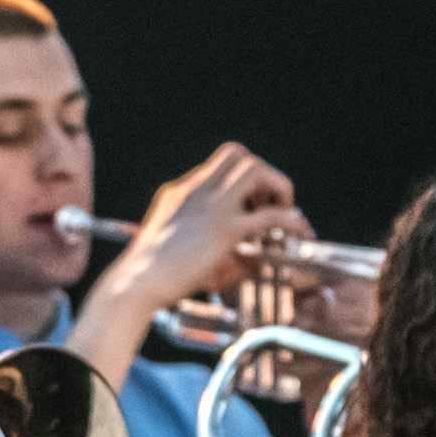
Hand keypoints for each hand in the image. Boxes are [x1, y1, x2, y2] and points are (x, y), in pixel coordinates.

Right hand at [107, 142, 308, 310]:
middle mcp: (197, 190)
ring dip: (277, 185)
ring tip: (286, 211)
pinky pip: (270, 216)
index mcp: (182, 191)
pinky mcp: (224, 229)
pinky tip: (299, 230)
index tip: (254, 200)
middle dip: (262, 172)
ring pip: (256, 170)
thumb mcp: (173, 244)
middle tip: (273, 201)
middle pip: (238, 154)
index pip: (219, 163)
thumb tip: (234, 256)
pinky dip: (291, 220)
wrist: (136, 281)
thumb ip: (199, 239)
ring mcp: (212, 206)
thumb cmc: (148, 272)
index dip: (243, 177)